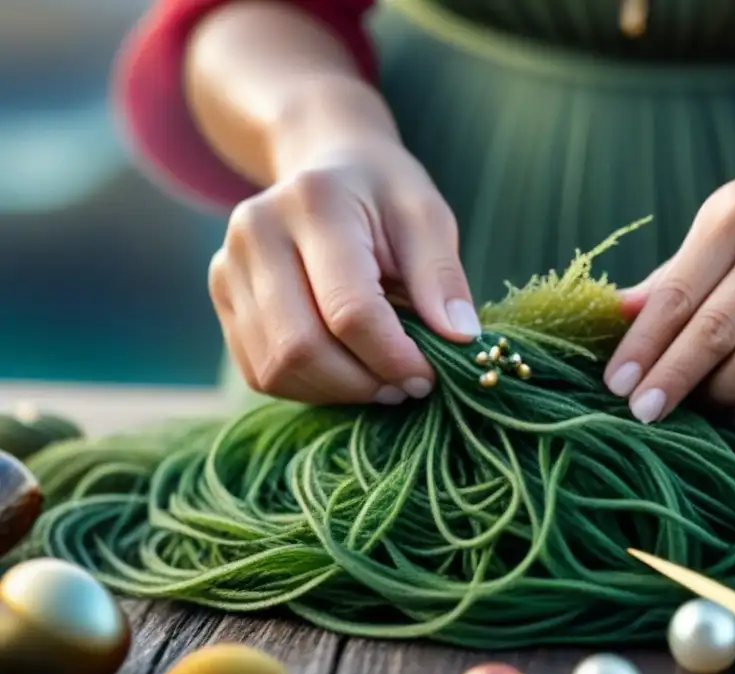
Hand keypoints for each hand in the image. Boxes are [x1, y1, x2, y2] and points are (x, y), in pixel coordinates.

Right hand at [208, 135, 479, 404]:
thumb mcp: (426, 217)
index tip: (429, 376)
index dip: (393, 358)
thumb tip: (460, 338)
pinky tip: (345, 372)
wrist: (328, 170)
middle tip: (406, 387)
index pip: (349, 310)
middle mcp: (257, 232)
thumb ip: (441, 277)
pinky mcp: (223, 298)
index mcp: (314, 204)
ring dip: (336, 392)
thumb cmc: (383, 196)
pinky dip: (309, 388)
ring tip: (379, 380)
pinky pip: (260, 371)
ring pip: (275, 368)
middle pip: (302, 347)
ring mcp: (228, 266)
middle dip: (362, 383)